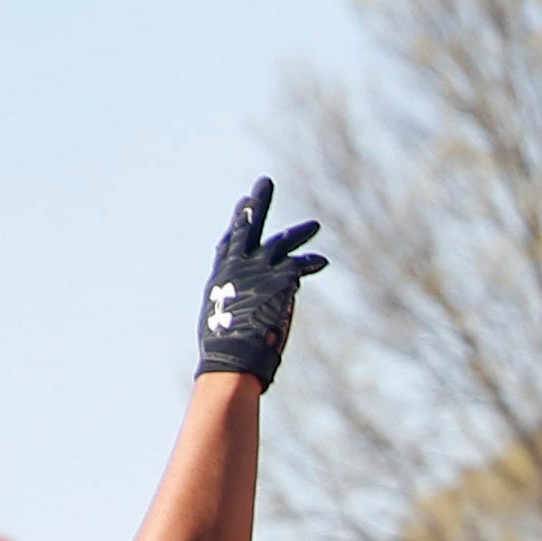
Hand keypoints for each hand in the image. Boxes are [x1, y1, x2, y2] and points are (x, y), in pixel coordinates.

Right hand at [194, 179, 325, 384]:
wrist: (234, 357)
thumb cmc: (225, 351)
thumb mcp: (219, 322)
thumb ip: (230, 309)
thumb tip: (236, 320)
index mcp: (221, 275)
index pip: (229, 244)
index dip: (236, 227)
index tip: (243, 206)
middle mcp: (238, 266)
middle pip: (248, 226)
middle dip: (257, 203)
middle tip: (265, 182)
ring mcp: (259, 270)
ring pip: (280, 241)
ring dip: (298, 233)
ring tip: (315, 225)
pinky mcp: (280, 279)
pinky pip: (300, 265)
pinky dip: (311, 262)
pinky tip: (322, 261)